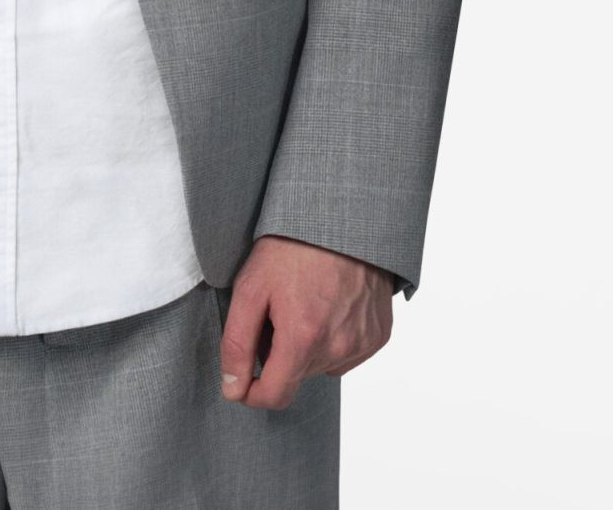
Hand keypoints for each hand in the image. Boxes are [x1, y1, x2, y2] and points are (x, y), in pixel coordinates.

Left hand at [218, 235, 393, 409]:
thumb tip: (232, 389)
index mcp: (303, 338)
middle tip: (276, 312)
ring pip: (321, 366)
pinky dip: (333, 338)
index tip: (242, 375)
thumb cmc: (293, 246)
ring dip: (307, 347)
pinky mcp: (379, 335)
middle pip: (296, 377)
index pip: (274, 396)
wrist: (343, 216)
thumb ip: (236, 344)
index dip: (251, 390)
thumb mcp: (251, 287)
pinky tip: (328, 305)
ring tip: (303, 303)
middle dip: (279, 354)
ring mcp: (362, 343)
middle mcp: (338, 348)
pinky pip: (346, 353)